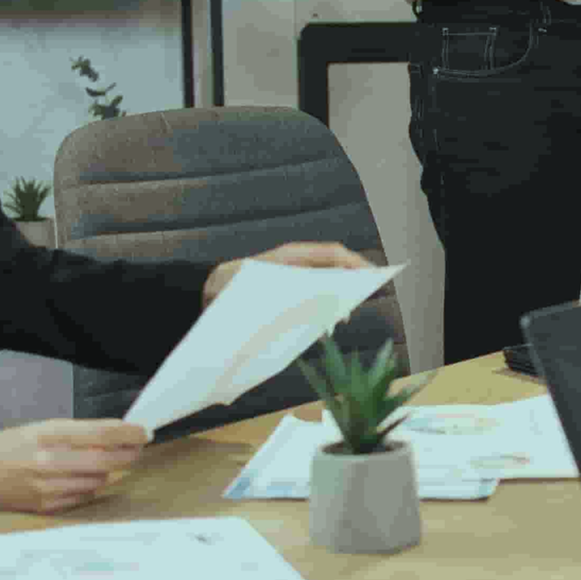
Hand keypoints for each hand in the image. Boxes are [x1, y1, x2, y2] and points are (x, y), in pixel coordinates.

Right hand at [0, 418, 148, 514]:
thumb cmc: (15, 445)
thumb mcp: (46, 427)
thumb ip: (81, 431)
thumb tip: (119, 434)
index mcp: (50, 435)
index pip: (102, 433)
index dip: (129, 433)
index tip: (144, 431)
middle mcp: (50, 462)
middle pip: (107, 459)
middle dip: (129, 453)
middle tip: (137, 448)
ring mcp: (48, 487)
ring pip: (98, 480)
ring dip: (109, 470)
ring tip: (106, 461)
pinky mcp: (46, 507)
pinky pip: (84, 497)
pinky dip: (90, 486)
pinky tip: (84, 478)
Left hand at [203, 240, 372, 307]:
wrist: (206, 291)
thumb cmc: (232, 286)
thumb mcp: (266, 292)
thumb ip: (296, 298)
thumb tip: (327, 305)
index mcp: (292, 255)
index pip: (333, 253)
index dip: (356, 263)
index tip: (373, 276)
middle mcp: (294, 263)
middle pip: (331, 268)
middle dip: (348, 285)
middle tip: (356, 304)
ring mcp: (289, 276)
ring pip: (322, 283)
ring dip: (333, 299)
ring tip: (340, 319)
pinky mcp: (283, 291)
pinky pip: (308, 296)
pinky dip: (318, 307)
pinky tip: (319, 326)